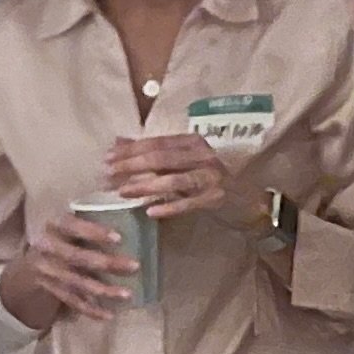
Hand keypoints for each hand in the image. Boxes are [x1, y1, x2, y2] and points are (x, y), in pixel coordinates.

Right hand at [0, 215, 141, 327]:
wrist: (31, 261)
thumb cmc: (64, 236)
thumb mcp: (71, 221)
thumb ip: (94, 213)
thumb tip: (129, 197)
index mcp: (54, 225)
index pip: (72, 226)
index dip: (94, 232)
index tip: (119, 238)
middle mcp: (46, 247)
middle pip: (77, 257)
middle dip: (107, 263)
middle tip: (135, 266)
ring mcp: (46, 271)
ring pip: (76, 282)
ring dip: (103, 290)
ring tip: (127, 295)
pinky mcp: (50, 289)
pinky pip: (71, 301)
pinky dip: (91, 309)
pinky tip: (109, 314)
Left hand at [105, 131, 232, 221]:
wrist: (246, 199)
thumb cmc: (208, 178)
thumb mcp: (181, 161)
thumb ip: (152, 152)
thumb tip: (118, 142)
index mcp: (192, 142)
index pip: (156, 143)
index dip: (131, 150)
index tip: (107, 157)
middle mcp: (203, 155)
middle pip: (161, 159)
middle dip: (131, 166)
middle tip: (108, 174)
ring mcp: (211, 177)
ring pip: (173, 180)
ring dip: (145, 186)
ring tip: (123, 192)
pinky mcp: (216, 198)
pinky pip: (188, 203)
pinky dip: (168, 207)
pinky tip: (150, 211)